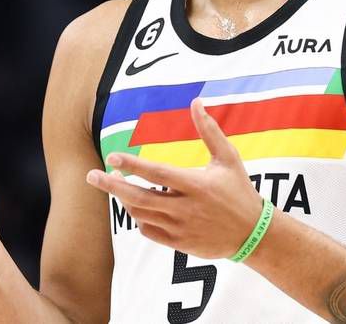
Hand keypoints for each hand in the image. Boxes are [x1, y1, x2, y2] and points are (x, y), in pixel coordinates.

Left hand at [85, 98, 262, 258]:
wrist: (254, 234)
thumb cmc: (240, 190)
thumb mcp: (228, 158)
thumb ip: (209, 131)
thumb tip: (196, 102)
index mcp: (197, 185)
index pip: (157, 174)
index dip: (133, 165)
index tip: (112, 157)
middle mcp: (186, 208)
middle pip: (139, 198)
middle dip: (112, 187)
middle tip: (92, 175)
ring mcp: (181, 228)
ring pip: (141, 215)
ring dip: (124, 200)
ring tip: (118, 185)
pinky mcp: (180, 243)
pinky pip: (149, 231)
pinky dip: (139, 218)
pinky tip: (136, 205)